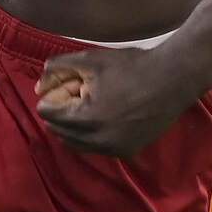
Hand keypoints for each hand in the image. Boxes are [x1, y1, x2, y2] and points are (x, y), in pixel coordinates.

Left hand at [34, 43, 201, 157]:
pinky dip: (92, 133)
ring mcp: (113, 149)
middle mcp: (97, 141)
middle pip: (58, 130)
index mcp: (85, 119)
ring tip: (95, 102)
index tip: (75, 83)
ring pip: (75, 142)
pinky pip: (95, 147)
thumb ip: (57, 68)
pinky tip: (107, 114)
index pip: (47, 113)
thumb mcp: (90, 60)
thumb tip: (38, 86)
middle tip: (84, 91)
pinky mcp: (126, 151)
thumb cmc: (130, 66)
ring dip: (75, 125)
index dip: (56, 94)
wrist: (173, 79)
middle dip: (63, 110)